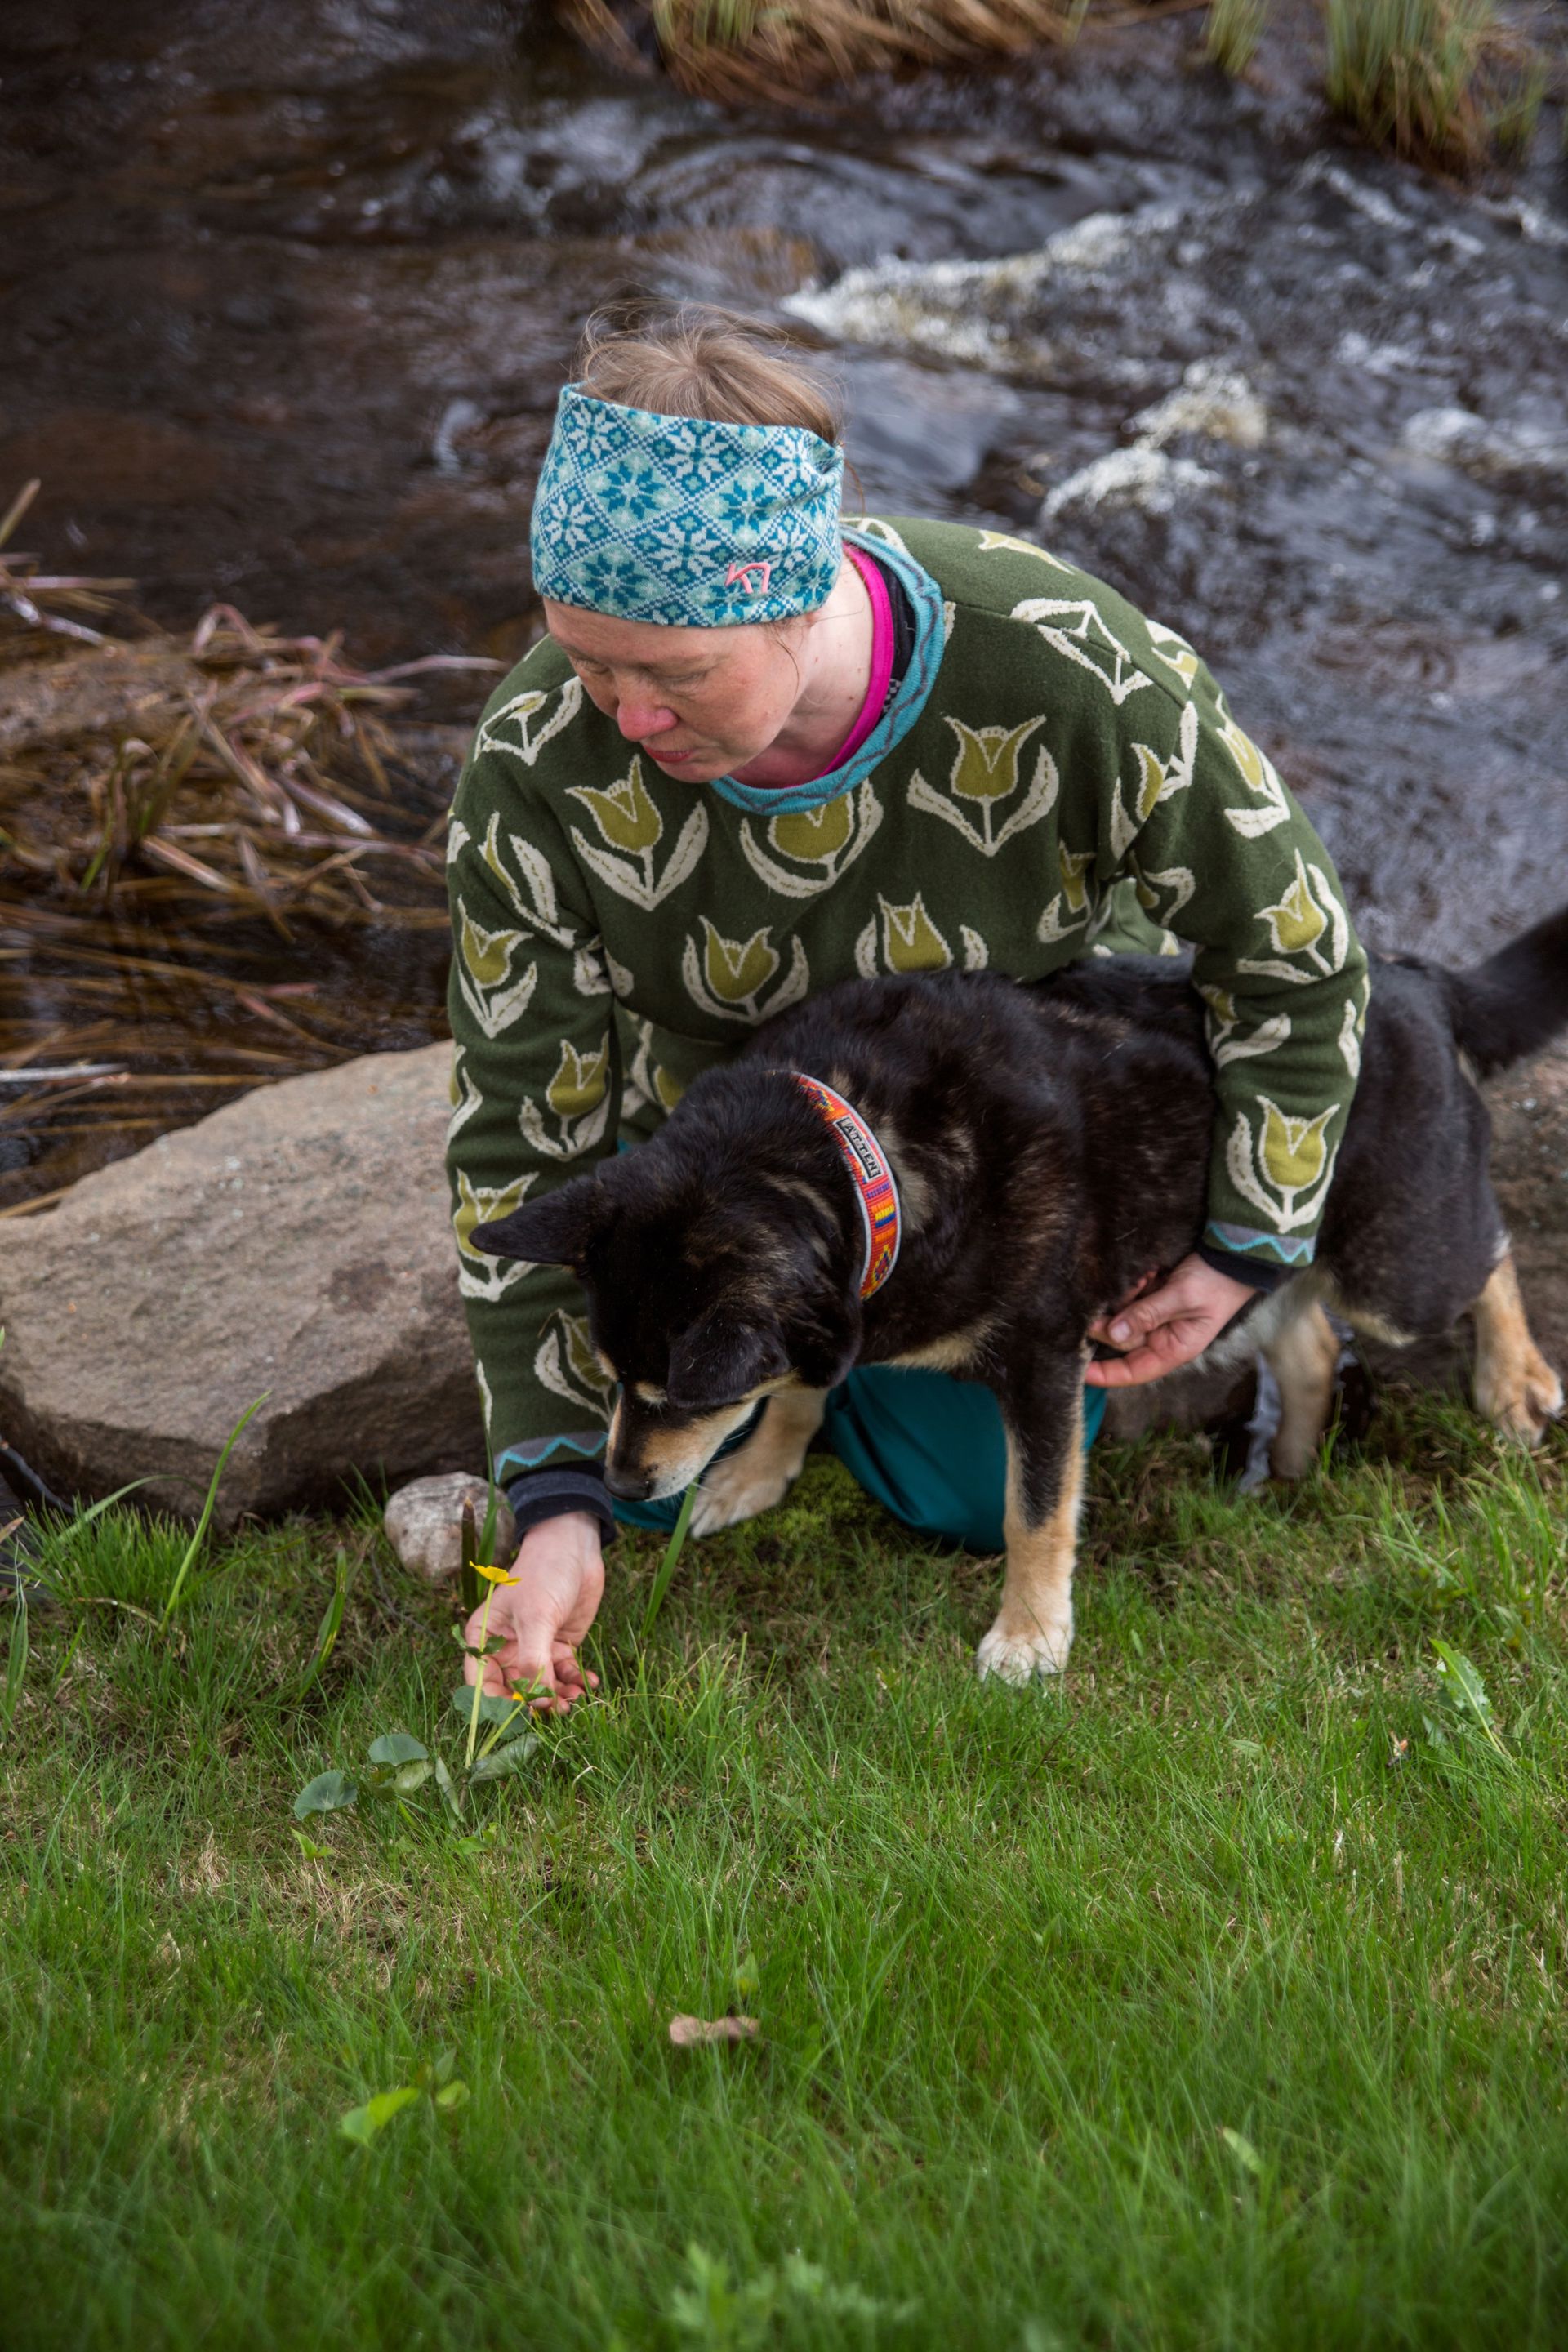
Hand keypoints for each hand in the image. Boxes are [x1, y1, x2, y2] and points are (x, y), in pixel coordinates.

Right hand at [464, 1510, 603, 1713]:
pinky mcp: (559, 1648)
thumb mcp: (536, 1616)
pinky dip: (575, 1684)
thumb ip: (532, 1660)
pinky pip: (564, 1677)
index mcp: (484, 1638)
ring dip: (558, 1698)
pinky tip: (589, 1683)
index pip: (481, 1684)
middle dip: (535, 1705)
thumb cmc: (545, 1574)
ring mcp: (534, 1650)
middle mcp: (505, 1649)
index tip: (522, 1717)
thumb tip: (535, 1701)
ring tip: (578, 1698)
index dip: (498, 1705)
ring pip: (541, 1688)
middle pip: (514, 1692)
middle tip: (558, 1710)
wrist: (575, 1548)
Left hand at [1083, 1252, 1258, 1388]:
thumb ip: (1147, 1314)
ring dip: (1124, 1296)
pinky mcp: (1152, 1296)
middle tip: (1102, 1300)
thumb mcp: (1181, 1298)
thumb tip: (1113, 1333)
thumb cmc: (1215, 1281)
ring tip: (1142, 1277)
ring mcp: (1155, 1315)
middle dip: (1109, 1319)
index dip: (1105, 1374)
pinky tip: (1145, 1272)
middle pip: (1120, 1339)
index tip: (1078, 1371)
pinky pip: (1129, 1295)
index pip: (1133, 1371)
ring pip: (1121, 1314)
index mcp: (1173, 1348)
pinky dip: (1131, 1284)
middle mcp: (1161, 1336)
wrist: (1232, 1251)